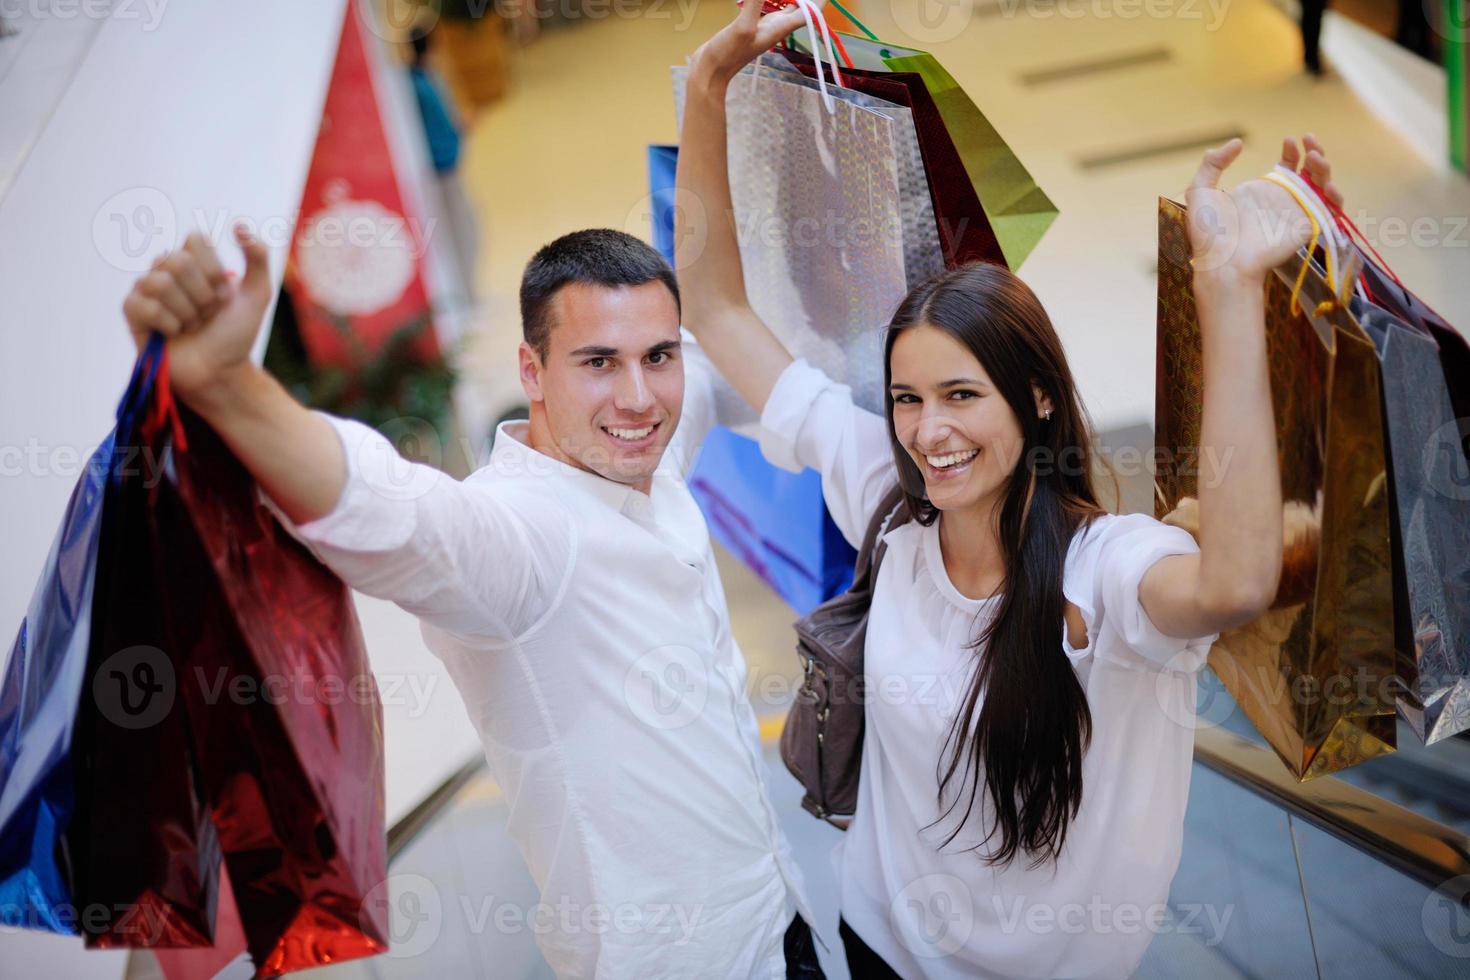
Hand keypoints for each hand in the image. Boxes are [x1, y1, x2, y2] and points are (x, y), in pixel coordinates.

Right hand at [122, 224, 273, 400]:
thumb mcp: (258, 294)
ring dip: (187, 311)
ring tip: (191, 325)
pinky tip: (174, 334)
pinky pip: (144, 305)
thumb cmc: (235, 335)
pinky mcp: (132, 312)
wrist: (221, 372)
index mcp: (193, 260)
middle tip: (207, 314)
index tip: (224, 295)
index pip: (196, 240)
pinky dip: (168, 324)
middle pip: (177, 261)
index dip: (215, 271)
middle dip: (202, 295)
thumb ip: (257, 257)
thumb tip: (238, 224)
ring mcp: (146, 289)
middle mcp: (166, 269)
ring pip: (160, 282)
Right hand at [690, 0, 808, 84]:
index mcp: (780, 27)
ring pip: (785, 5)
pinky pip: (767, 5)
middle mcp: (776, 26)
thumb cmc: (727, 55)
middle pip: (801, 6)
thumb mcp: (742, 27)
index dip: (819, 0)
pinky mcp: (751, 23)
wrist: (710, 72)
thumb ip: (755, 3)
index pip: (810, 12)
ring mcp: (764, 25)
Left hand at [1184, 134, 1343, 283]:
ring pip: (1323, 185)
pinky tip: (1327, 184)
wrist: (1224, 263)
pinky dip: (1336, 196)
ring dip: (1324, 168)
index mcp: (1261, 191)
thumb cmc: (1208, 234)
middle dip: (1314, 151)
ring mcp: (1296, 212)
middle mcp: (1282, 200)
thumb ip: (1213, 163)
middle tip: (1309, 139)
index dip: (1292, 151)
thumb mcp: (1200, 191)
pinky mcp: (1308, 227)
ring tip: (1314, 156)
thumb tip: (1237, 142)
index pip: (1286, 166)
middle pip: (1309, 171)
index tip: (1288, 140)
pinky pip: (1331, 210)